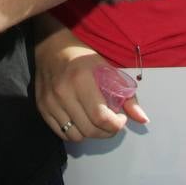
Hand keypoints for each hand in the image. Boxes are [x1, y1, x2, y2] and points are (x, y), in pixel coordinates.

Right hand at [34, 22, 147, 140]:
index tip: (120, 118)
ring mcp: (50, 102)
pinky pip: (61, 133)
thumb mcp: (108, 71)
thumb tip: (143, 120)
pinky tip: (81, 121)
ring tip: (95, 122)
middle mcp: (63, 92)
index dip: (115, 124)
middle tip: (111, 122)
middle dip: (106, 132)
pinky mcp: (42, 108)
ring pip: (75, 136)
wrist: (52, 48)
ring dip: (90, 134)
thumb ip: (127, 97)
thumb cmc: (83, 58)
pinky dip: (75, 132)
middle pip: (89, 130)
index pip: (101, 116)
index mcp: (82, 80)